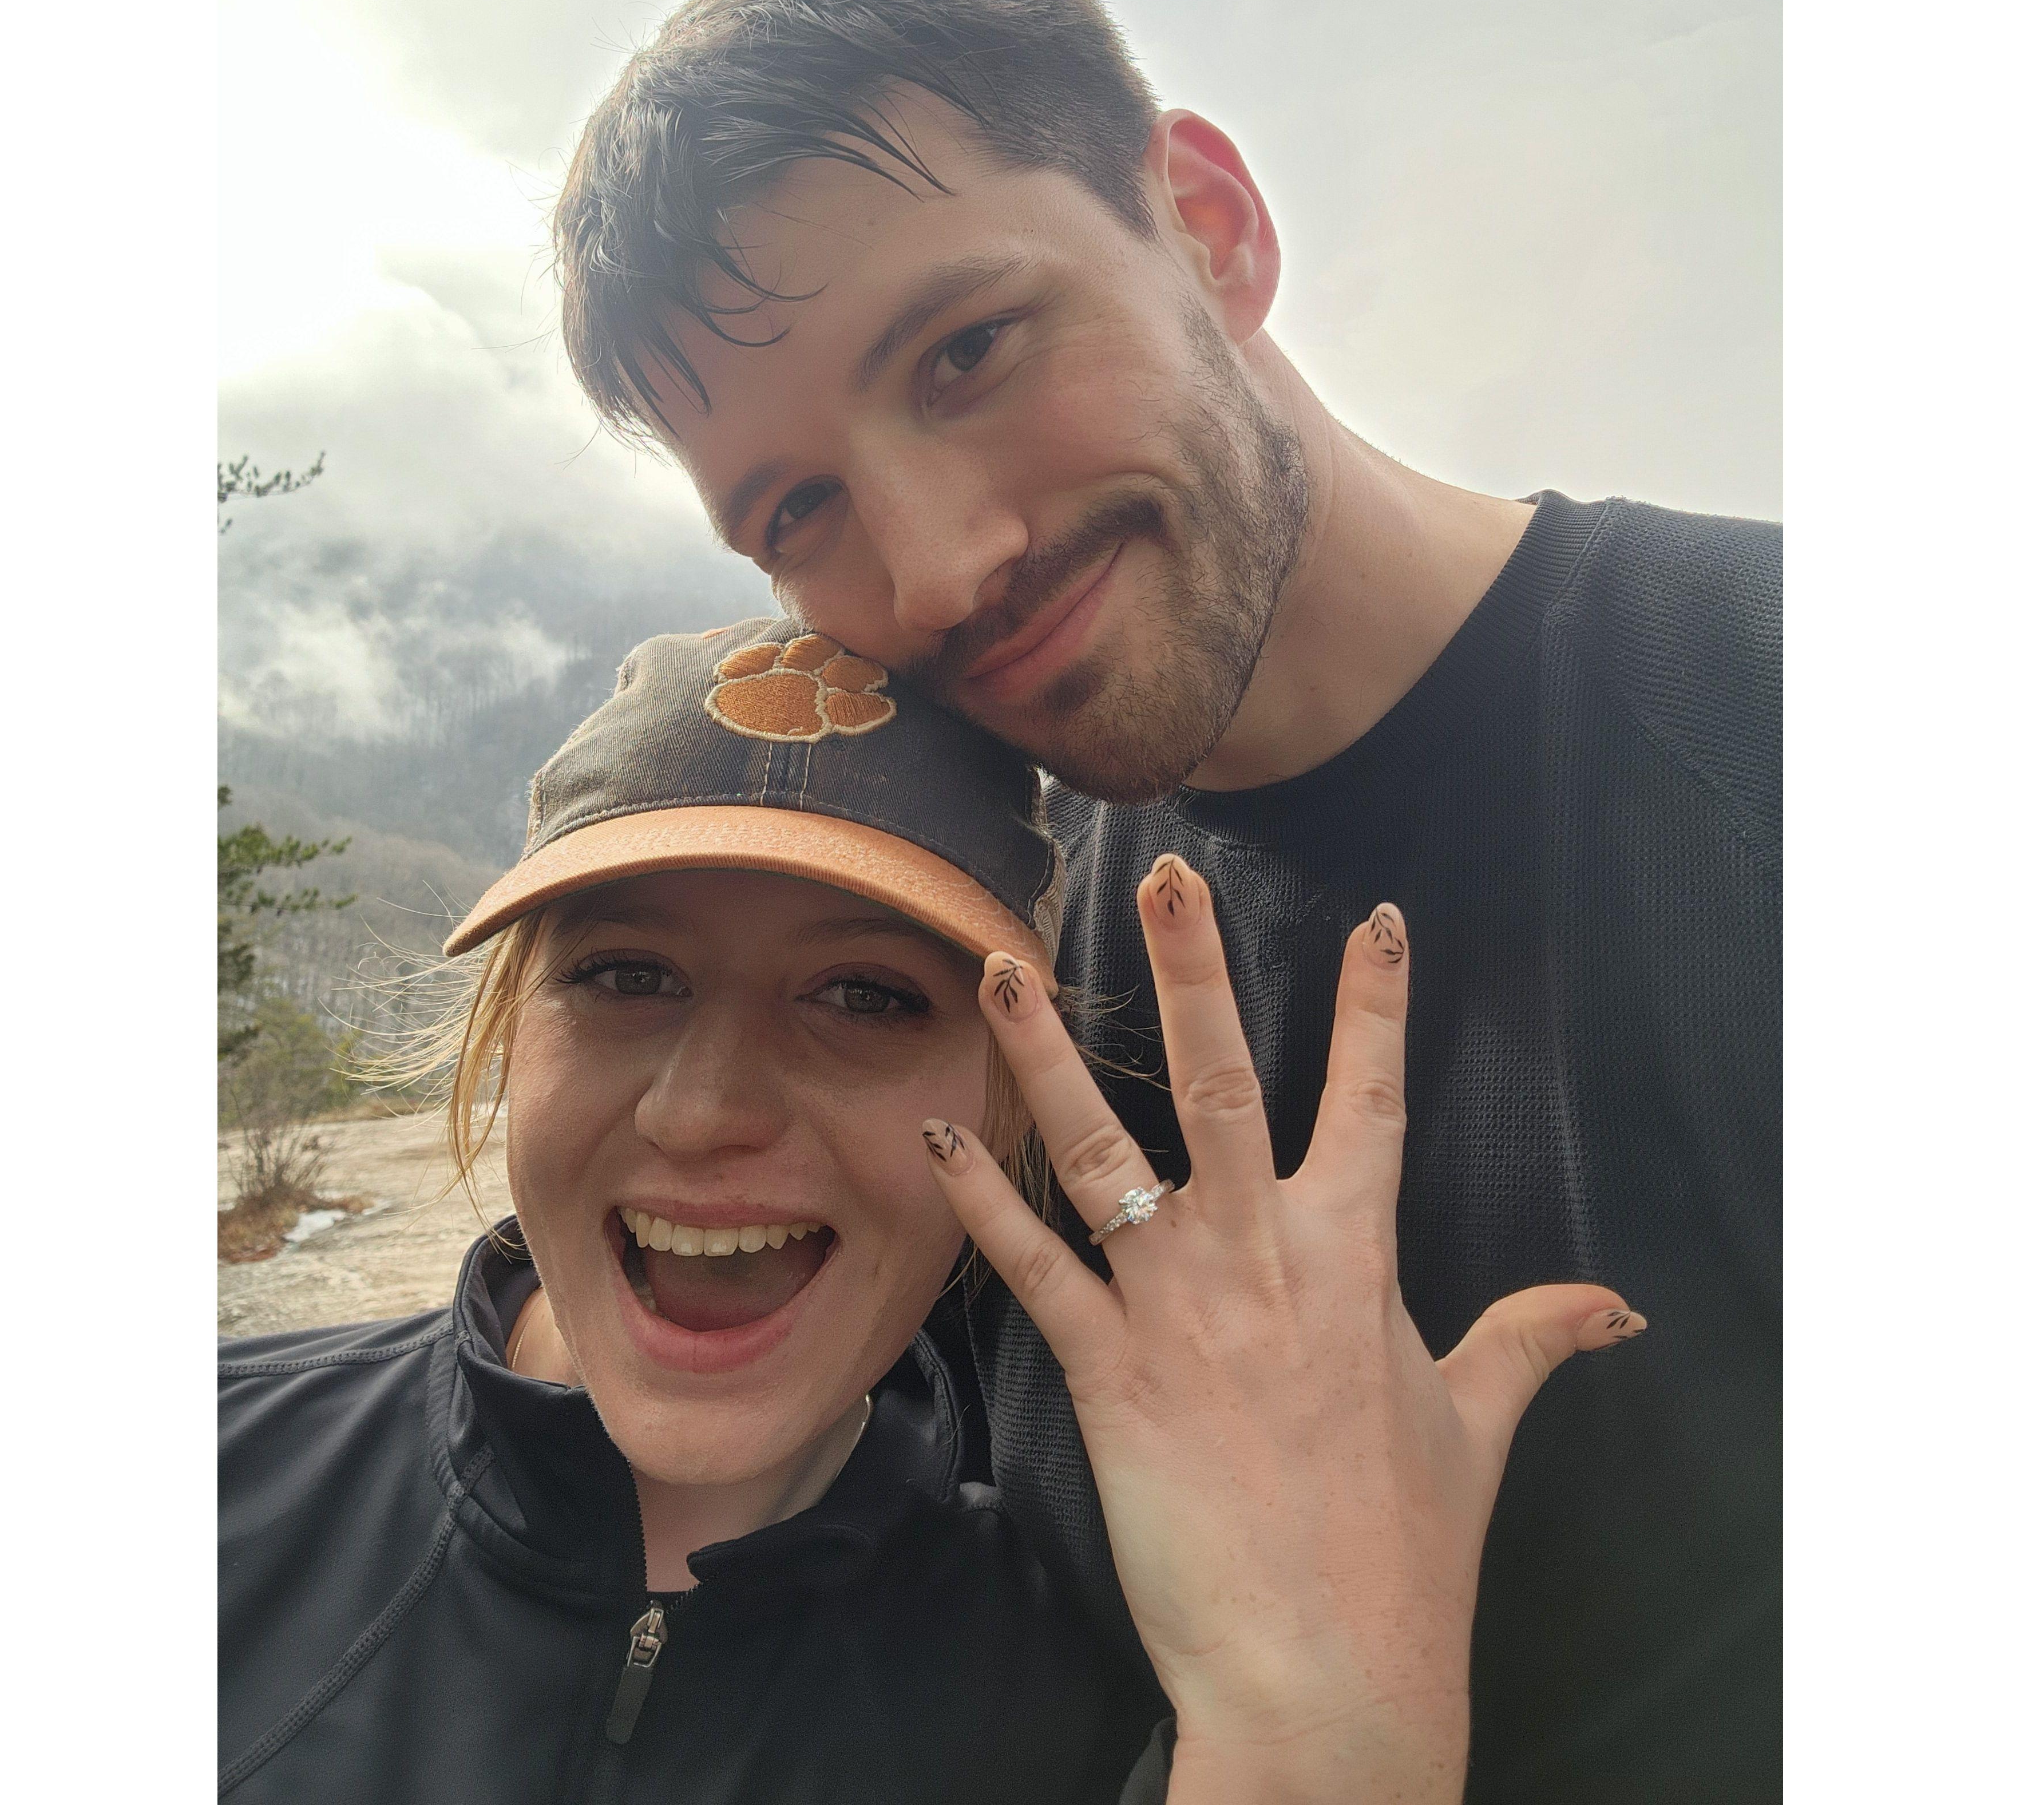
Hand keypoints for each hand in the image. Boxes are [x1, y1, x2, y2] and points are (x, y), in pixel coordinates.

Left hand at [921, 858, 1643, 1804]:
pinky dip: (980, 1201)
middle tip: (1163, 876)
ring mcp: (1175, 1307)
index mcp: (1356, 1259)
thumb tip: (1614, 1306)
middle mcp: (1262, 1257)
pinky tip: (939, 1135)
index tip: (1377, 920)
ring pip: (1101, 1149)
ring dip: (1046, 1054)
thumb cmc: (1404, 1552)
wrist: (1324, 1678)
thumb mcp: (1475, 1428)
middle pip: (1224, 1081)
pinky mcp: (1106, 1369)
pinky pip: (1030, 1266)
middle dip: (1195, 968)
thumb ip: (1531, 1340)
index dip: (1378, 1004)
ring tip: (1005, 967)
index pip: (1372, 1098)